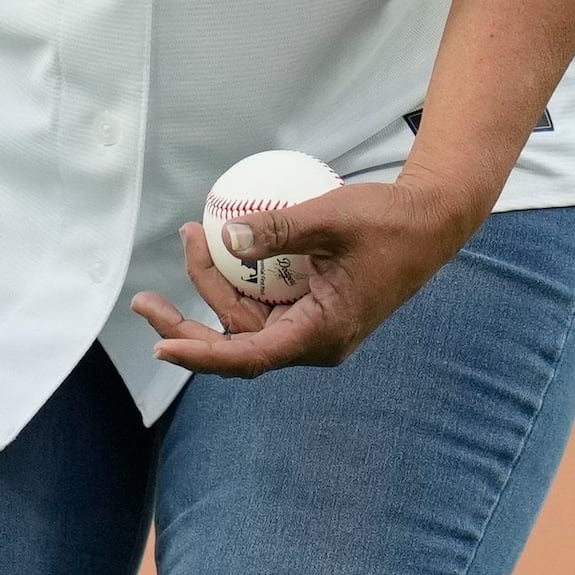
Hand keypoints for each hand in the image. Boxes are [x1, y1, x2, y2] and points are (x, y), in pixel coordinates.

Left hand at [129, 175, 482, 378]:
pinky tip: (217, 245)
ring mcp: (312, 326)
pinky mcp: (311, 308)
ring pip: (246, 320)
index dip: (201, 357)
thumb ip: (277, 228)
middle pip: (237, 344)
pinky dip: (237, 278)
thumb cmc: (388, 220)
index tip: (161, 348)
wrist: (431, 220)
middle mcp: (313, 340)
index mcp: (321, 334)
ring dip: (212, 284)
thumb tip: (227, 236)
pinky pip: (263, 302)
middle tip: (143, 301)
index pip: (249, 358)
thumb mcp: (330, 217)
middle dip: (186, 326)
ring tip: (190, 234)